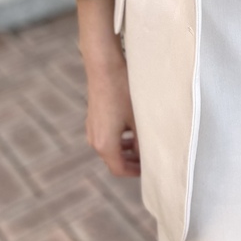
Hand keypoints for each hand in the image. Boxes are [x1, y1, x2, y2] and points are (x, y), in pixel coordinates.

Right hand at [84, 55, 140, 176]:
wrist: (104, 68)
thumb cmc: (122, 92)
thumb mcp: (137, 119)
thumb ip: (141, 140)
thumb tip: (147, 153)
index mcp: (105, 144)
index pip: (119, 169)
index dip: (135, 172)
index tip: (149, 170)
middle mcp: (94, 140)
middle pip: (113, 160)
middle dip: (131, 162)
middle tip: (149, 159)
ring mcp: (92, 129)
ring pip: (110, 148)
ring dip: (126, 150)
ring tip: (143, 145)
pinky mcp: (93, 118)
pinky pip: (106, 136)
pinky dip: (119, 139)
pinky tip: (133, 130)